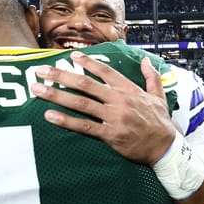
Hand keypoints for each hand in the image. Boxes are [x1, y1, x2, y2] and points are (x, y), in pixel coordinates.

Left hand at [30, 51, 176, 165]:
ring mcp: (113, 117)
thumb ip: (150, 76)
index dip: (87, 62)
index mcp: (128, 89)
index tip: (70, 56)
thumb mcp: (159, 95)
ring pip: (80, 103)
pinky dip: (66, 121)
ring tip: (38, 90)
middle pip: (85, 84)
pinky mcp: (110, 134)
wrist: (165, 147)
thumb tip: (145, 60)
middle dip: (60, 75)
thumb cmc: (160, 122)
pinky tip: (50, 116)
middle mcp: (119, 100)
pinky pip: (84, 126)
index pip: (104, 71)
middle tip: (40, 71)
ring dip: (56, 95)